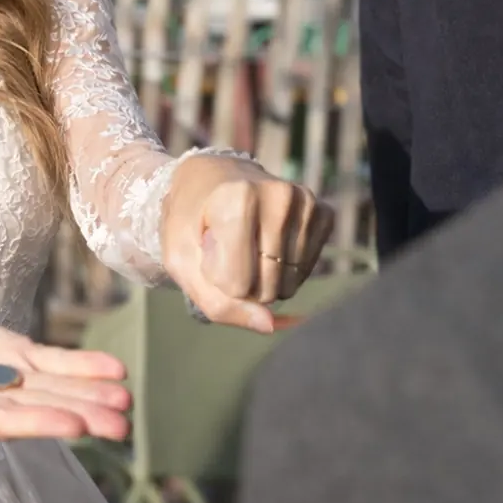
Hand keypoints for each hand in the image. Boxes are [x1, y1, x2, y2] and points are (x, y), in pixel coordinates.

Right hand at [0, 302, 130, 439]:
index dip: (36, 423)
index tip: (75, 427)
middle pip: (36, 409)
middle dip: (78, 416)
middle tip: (122, 425)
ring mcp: (1, 376)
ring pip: (52, 390)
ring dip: (90, 396)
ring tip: (129, 405)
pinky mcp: (11, 355)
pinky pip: (52, 362)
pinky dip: (83, 367)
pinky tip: (116, 373)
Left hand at [160, 155, 333, 333]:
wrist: (210, 177)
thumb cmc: (189, 219)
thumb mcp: (179, 259)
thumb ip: (215, 301)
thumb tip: (268, 325)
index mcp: (238, 198)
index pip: (236, 285)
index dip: (215, 277)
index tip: (206, 246)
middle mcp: (280, 196)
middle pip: (267, 289)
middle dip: (242, 281)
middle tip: (224, 245)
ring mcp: (306, 202)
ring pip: (289, 285)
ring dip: (263, 278)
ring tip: (245, 243)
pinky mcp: (322, 212)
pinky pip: (306, 271)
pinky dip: (284, 269)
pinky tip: (267, 241)